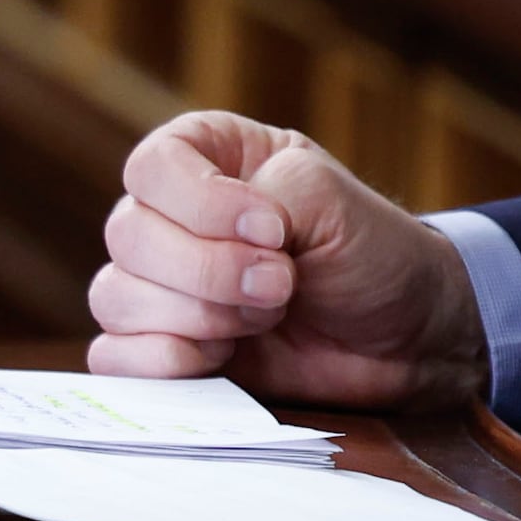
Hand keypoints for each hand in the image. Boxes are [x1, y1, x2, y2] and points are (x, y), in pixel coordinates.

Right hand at [85, 108, 489, 412]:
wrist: (406, 338)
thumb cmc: (370, 251)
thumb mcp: (330, 199)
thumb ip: (268, 200)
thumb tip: (219, 251)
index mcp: (205, 158)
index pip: (152, 169)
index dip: (200, 205)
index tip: (273, 231)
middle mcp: (171, 218)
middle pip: (128, 235)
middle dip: (210, 271)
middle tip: (282, 286)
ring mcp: (162, 287)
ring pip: (116, 297)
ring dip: (198, 316)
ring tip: (265, 320)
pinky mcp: (166, 350)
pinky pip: (114, 357)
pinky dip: (163, 362)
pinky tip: (222, 359)